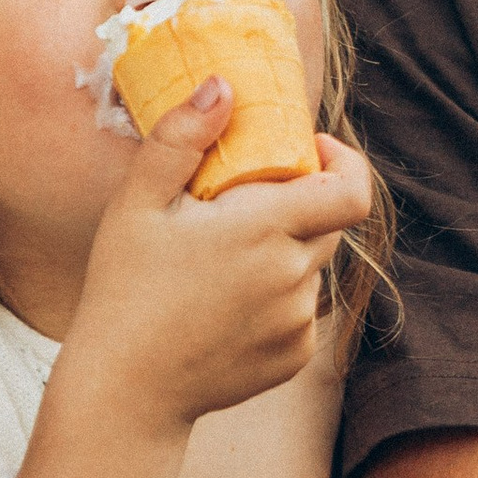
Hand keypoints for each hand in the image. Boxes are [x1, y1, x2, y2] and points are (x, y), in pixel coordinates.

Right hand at [19, 91, 373, 477]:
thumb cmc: (124, 290)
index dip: (346, 162)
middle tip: (243, 205)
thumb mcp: (137, 204)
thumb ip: (181, 138)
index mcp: (266, 230)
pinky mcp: (294, 357)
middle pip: (330, 223)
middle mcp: (295, 277)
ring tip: (220, 263)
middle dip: (301, 202)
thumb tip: (223, 86)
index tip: (310, 150)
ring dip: (284, 252)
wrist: (125, 391)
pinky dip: (276, 298)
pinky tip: (223, 306)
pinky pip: (301, 312)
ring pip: (312, 268)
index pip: (353, 189)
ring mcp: (298, 322)